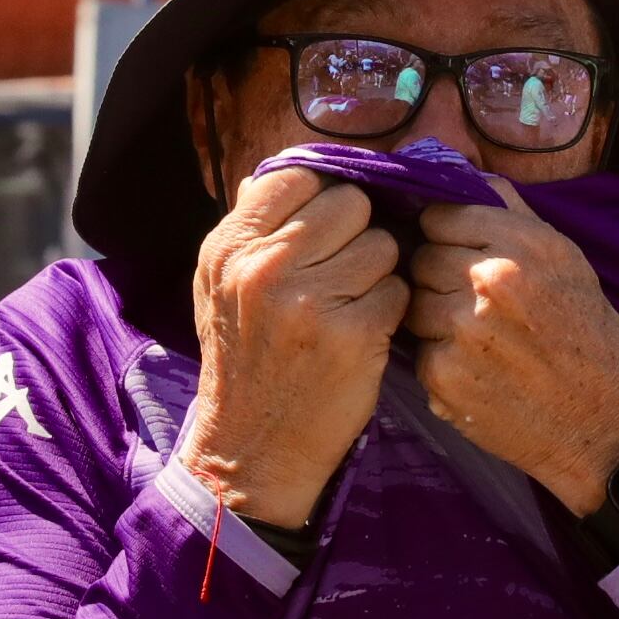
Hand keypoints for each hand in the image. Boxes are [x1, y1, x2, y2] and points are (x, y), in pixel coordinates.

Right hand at [177, 168, 408, 529]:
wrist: (252, 447)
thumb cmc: (242, 360)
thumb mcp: (219, 287)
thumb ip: (251, 227)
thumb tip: (293, 172)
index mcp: (230, 247)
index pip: (299, 176)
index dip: (323, 198)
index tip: (325, 228)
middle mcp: (266, 267)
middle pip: (352, 204)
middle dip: (357, 233)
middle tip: (343, 270)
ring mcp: (311, 301)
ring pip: (383, 245)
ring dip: (379, 272)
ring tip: (351, 303)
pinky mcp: (354, 334)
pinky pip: (398, 290)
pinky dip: (390, 310)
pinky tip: (364, 332)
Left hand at [407, 177, 618, 516]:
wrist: (600, 424)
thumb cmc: (588, 339)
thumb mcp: (568, 262)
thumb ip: (515, 215)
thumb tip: (465, 175)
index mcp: (521, 246)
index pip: (440, 216)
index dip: (446, 235)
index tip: (458, 253)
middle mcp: (488, 282)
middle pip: (421, 258)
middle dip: (438, 277)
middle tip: (469, 302)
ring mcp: (459, 331)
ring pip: (414, 303)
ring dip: (434, 318)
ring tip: (475, 338)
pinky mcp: (442, 376)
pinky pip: (418, 350)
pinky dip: (439, 360)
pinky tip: (475, 370)